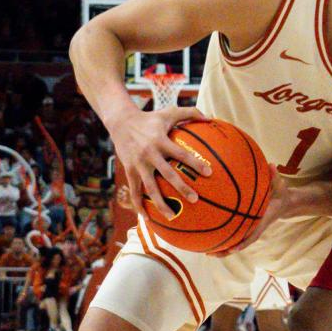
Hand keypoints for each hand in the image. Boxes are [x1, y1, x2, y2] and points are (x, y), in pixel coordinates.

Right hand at [108, 106, 210, 222]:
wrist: (121, 122)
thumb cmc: (150, 118)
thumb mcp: (168, 112)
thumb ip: (190, 112)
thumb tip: (210, 118)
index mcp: (161, 141)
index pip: (181, 154)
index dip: (195, 163)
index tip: (209, 173)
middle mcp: (150, 154)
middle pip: (167, 174)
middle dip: (181, 188)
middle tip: (195, 199)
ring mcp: (139, 164)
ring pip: (150, 188)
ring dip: (161, 203)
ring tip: (173, 217)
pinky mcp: (129, 171)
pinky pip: (135, 191)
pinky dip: (140, 205)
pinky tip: (148, 218)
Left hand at [211, 169, 289, 255]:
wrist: (285, 203)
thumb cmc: (280, 194)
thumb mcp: (281, 185)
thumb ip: (275, 177)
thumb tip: (272, 165)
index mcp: (262, 222)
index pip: (253, 235)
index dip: (243, 243)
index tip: (233, 249)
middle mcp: (255, 228)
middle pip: (239, 244)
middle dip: (226, 250)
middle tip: (211, 254)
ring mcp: (250, 229)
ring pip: (235, 242)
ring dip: (221, 249)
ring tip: (206, 251)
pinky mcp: (246, 226)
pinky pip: (234, 233)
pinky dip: (223, 237)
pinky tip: (210, 237)